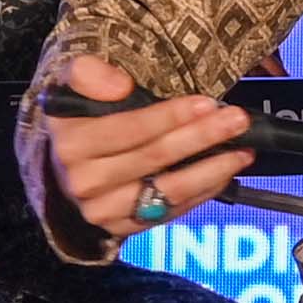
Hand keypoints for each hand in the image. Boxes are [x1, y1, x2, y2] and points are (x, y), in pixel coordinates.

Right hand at [42, 66, 248, 244]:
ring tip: (243, 151)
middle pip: (155, 157)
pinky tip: (224, 173)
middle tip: (237, 121)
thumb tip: (120, 85)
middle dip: (201, 136)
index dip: (171, 116)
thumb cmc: (77, 121)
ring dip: (212, 170)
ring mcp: (104, 210)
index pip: (131, 129)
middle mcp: (85, 182)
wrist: (59, 170)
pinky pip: (170, 211)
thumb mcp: (69, 86)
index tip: (207, 102)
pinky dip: (202, 192)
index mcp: (72, 144)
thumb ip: (87, 74)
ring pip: (168, 191)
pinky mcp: (122, 228)